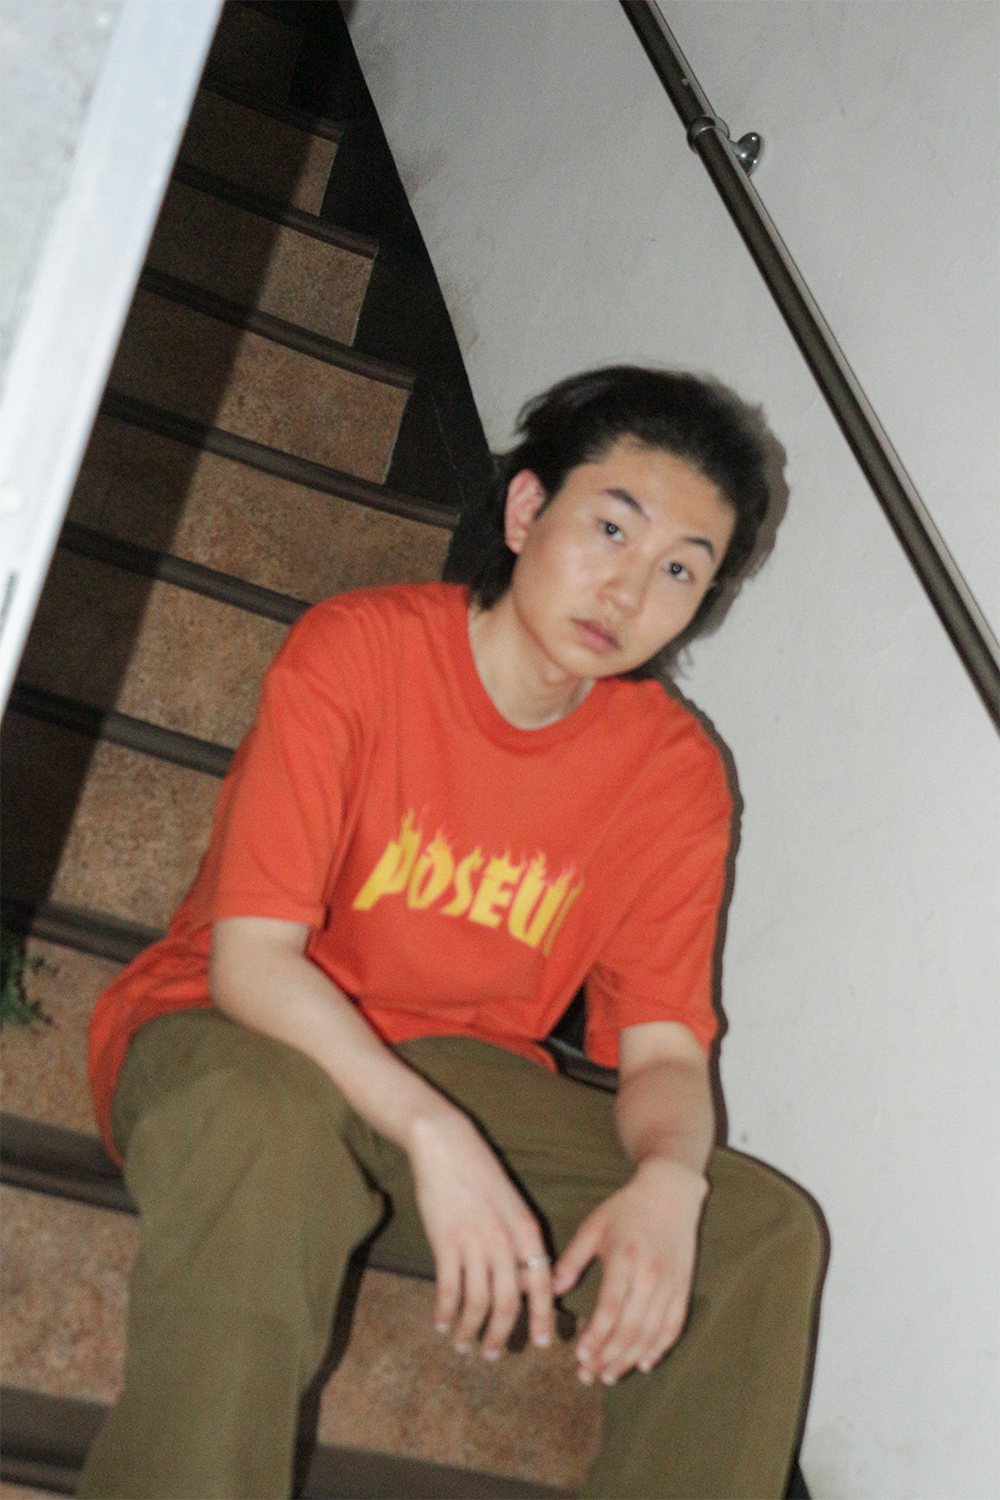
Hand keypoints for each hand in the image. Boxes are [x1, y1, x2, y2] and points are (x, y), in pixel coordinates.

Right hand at [406, 1103, 554, 1358]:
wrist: (446, 1143)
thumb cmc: (480, 1172)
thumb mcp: (511, 1202)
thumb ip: (520, 1241)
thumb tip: (525, 1283)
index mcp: (526, 1227)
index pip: (541, 1282)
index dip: (542, 1316)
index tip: (541, 1342)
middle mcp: (504, 1238)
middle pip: (508, 1302)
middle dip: (502, 1335)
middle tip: (494, 1355)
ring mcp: (473, 1241)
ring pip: (477, 1302)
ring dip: (470, 1330)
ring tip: (464, 1345)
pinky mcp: (444, 1241)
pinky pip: (448, 1289)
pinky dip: (445, 1313)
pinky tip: (441, 1324)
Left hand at [552, 1156, 707, 1384]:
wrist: (670, 1192)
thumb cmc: (626, 1208)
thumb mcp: (593, 1226)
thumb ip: (571, 1259)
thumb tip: (550, 1291)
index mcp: (624, 1257)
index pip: (610, 1308)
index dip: (596, 1337)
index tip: (580, 1357)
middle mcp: (650, 1274)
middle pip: (630, 1328)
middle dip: (608, 1357)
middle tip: (588, 1375)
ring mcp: (670, 1283)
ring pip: (651, 1333)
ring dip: (629, 1359)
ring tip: (609, 1375)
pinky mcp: (684, 1287)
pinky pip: (674, 1326)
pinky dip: (659, 1348)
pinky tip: (643, 1363)